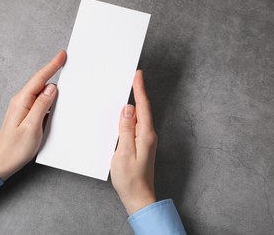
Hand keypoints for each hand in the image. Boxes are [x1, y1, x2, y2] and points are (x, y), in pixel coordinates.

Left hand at [0, 51, 65, 180]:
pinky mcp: (27, 115)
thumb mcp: (32, 126)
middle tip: (69, 66)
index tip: (62, 55)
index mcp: (22, 101)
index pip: (40, 79)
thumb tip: (52, 88)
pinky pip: (41, 103)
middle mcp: (21, 101)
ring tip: (67, 86)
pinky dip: (51, 101)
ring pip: (42, 94)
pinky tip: (58, 105)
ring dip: (54, 90)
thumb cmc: (15, 148)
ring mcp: (24, 108)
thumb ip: (42, 105)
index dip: (52, 65)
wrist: (2, 163)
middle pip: (41, 83)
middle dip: (55, 73)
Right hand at [111, 70, 157, 214]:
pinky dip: (133, 116)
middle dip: (139, 92)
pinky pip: (138, 125)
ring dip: (137, 103)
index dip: (140, 90)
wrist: (139, 197)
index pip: (143, 107)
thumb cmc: (130, 179)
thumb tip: (128, 109)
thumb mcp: (124, 153)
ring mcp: (147, 141)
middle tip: (134, 77)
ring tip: (131, 90)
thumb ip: (126, 130)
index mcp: (146, 135)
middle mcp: (149, 136)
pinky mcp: (142, 145)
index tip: (138, 75)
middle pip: (144, 109)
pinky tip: (128, 114)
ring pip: (141, 117)